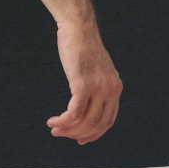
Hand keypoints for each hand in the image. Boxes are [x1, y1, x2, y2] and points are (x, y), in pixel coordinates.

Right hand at [47, 22, 122, 143]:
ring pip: (85, 121)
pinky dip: (63, 121)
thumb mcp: (96, 68)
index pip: (108, 121)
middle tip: (61, 134)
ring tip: (54, 129)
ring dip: (68, 129)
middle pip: (96, 124)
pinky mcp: (83, 85)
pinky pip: (74, 113)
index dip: (94, 134)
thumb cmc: (82, 45)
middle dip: (77, 134)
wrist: (78, 28)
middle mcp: (110, 90)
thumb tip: (86, 98)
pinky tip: (53, 121)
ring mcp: (98, 88)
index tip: (80, 139)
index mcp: (115, 88)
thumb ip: (96, 84)